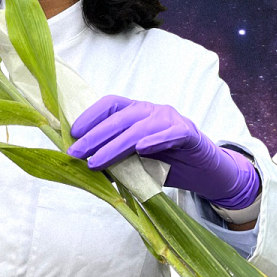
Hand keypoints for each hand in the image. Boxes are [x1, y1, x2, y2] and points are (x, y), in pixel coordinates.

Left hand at [67, 95, 257, 206]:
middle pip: (120, 117)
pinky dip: (156, 139)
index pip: (110, 105)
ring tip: (97, 161)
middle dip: (95, 136)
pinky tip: (141, 148)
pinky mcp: (188, 132)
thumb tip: (84, 165)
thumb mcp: (136, 162)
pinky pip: (171, 133)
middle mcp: (151, 110)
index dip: (90, 116)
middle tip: (76, 153)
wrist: (204, 172)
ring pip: (140, 127)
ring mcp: (170, 119)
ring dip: (115, 145)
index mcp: (137, 112)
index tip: (72, 133)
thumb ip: (116, 158)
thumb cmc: (167, 164)